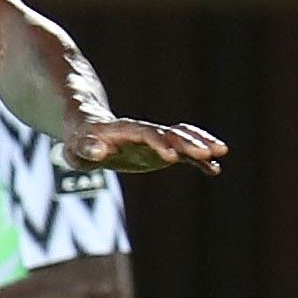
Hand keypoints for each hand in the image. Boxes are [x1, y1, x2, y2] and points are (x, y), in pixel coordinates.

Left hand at [64, 119, 226, 174]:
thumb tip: (96, 150)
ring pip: (179, 137)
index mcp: (121, 130)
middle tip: (208, 151)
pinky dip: (197, 159)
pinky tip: (214, 169)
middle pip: (167, 133)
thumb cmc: (79, 143)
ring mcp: (153, 139)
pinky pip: (181, 152)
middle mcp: (141, 132)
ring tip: (221, 151)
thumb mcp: (76, 148)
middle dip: (187, 142)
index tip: (171, 155)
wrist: (89, 128)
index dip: (157, 142)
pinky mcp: (159, 149)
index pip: (142, 133)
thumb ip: (85, 149)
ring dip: (199, 143)